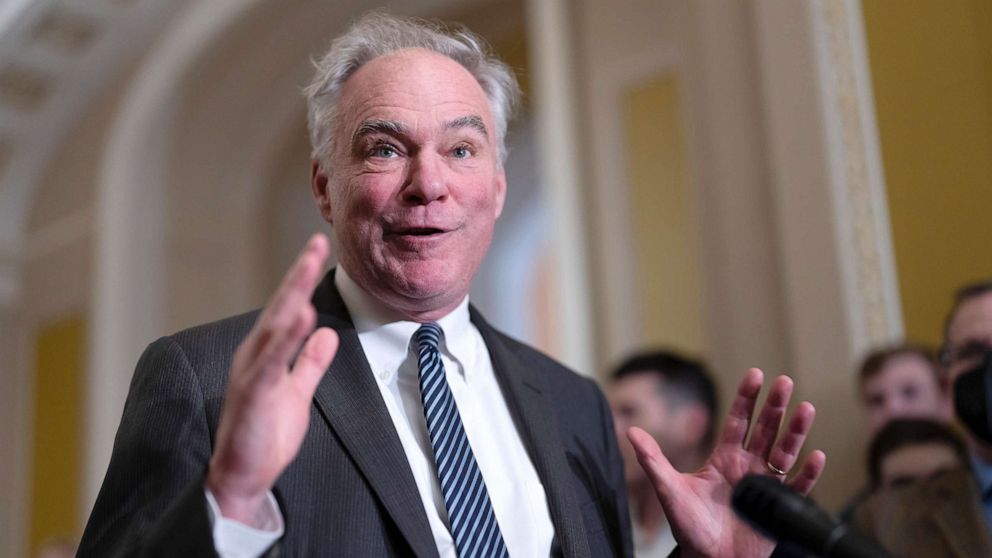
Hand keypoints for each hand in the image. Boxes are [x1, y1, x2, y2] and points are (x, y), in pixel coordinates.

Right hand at [206, 234, 338, 523]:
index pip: (288, 309)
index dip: (302, 279)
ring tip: (308, 265)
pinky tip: (301, 317)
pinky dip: (285, 337)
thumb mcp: (297, 393)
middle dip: (298, 274)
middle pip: (280, 308)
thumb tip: (327, 334)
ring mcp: (252, 373)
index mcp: (266, 354)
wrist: (242, 479)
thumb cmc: (264, 437)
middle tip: (317, 242)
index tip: (319, 249)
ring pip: (274, 326)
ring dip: (291, 295)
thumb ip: (310, 363)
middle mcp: (255, 356)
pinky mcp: (253, 394)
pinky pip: (271, 361)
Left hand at [628, 368, 825, 557]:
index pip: (738, 420)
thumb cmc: (690, 527)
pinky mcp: (778, 507)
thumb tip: (631, 431)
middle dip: (774, 406)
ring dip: (795, 431)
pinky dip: (808, 473)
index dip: (746, 398)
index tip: (756, 375)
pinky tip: (815, 456)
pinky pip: (797, 487)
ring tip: (805, 408)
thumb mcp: (669, 489)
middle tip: (784, 381)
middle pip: (765, 429)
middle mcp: (747, 466)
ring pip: (784, 452)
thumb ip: (653, 460)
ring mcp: (765, 484)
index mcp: (724, 458)